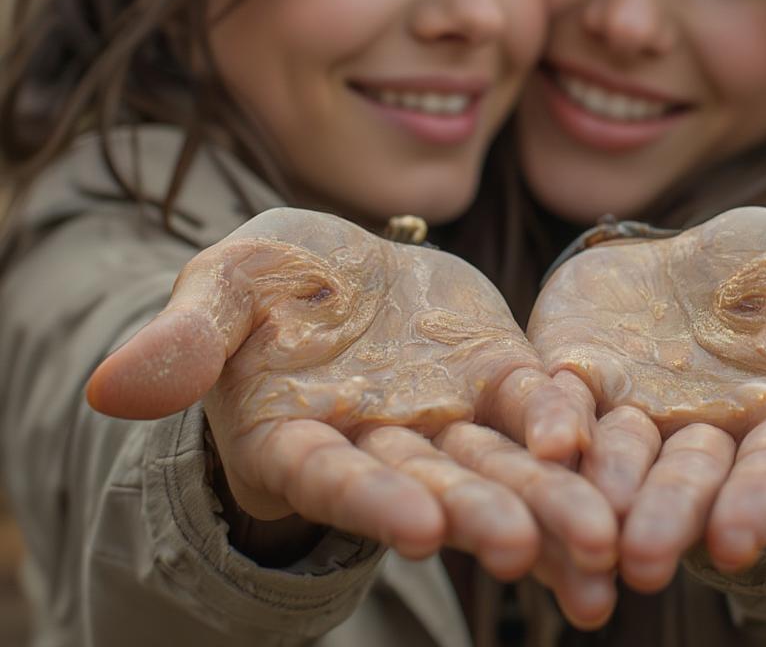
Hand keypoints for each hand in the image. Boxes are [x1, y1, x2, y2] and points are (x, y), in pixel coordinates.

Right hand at [87, 208, 616, 626]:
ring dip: (547, 505)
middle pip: (432, 488)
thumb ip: (185, 337)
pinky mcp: (497, 378)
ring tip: (599, 548)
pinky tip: (595, 448)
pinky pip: (535, 407)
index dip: (370, 498)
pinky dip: (562, 427)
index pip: (333, 476)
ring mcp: (444, 418)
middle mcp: (379, 445)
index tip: (416, 526)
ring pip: (498, 467)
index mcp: (298, 436)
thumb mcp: (223, 287)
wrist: (344, 268)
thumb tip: (112, 385)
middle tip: (531, 550)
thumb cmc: (269, 282)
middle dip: (480, 517)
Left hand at [528, 206, 765, 587]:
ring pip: (618, 460)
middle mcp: (705, 437)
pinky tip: (543, 444)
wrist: (695, 251)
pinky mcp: (578, 378)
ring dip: (601, 493)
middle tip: (645, 556)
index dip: (757, 503)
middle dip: (668, 515)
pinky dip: (552, 426)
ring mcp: (637, 413)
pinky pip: (560, 405)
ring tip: (586, 531)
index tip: (736, 537)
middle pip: (687, 481)